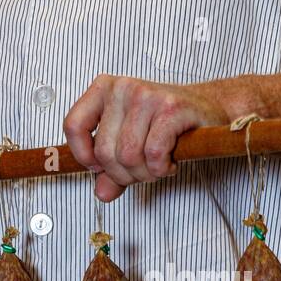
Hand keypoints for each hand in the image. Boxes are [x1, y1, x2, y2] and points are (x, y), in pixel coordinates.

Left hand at [63, 74, 232, 202]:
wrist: (208, 107)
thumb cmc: (165, 122)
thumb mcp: (130, 140)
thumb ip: (111, 168)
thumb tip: (102, 193)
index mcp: (103, 89)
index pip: (73, 126)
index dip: (84, 156)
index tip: (100, 167)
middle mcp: (122, 88)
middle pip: (105, 151)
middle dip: (124, 173)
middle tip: (143, 169)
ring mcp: (146, 95)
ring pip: (128, 155)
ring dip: (145, 173)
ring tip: (157, 164)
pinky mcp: (171, 108)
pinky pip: (153, 153)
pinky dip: (161, 168)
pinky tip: (169, 162)